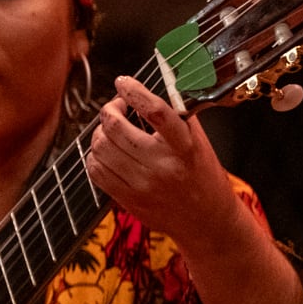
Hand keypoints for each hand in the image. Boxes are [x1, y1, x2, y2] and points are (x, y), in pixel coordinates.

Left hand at [82, 77, 245, 252]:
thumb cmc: (203, 175)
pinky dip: (95, 155)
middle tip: (116, 108)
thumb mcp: (199, 141)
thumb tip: (163, 84)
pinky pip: (96, 170)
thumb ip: (180, 113)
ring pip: (100, 147)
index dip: (134, 91)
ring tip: (111, 130)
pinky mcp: (128, 199)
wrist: (207, 220)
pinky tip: (107, 152)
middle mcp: (162, 165)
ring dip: (99, 132)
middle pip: (116, 128)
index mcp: (184, 146)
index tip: (124, 82)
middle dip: (109, 111)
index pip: (155, 111)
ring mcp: (142, 184)